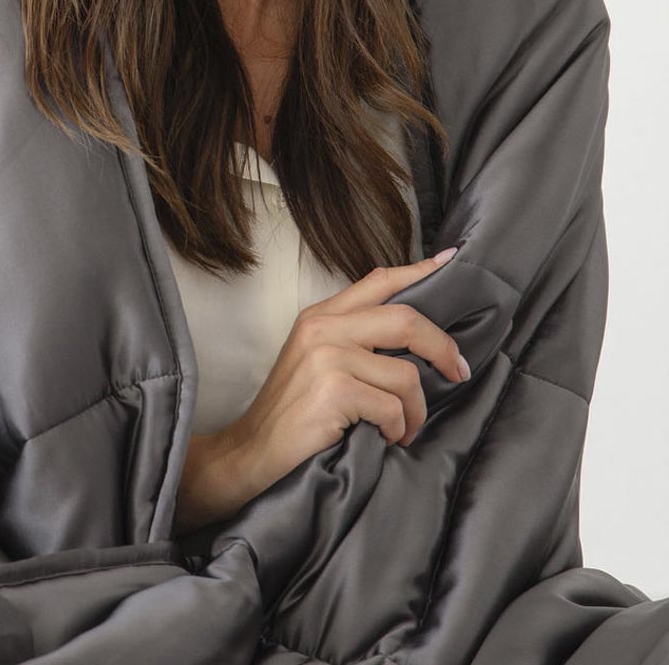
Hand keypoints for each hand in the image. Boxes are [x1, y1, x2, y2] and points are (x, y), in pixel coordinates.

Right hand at [218, 250, 468, 504]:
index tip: (450, 260)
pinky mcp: (333, 390)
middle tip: (457, 371)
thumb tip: (414, 337)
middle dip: (442, 348)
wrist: (252, 451)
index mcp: (320, 315)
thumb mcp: (316, 361)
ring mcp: (326, 357)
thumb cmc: (293, 411)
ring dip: (415, 410)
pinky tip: (384, 437)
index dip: (419, 269)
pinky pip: (392, 407)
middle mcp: (323, 328)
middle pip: (405, 319)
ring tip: (402, 428)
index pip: (378, 280)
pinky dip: (397, 428)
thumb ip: (354, 340)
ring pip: (405, 374)